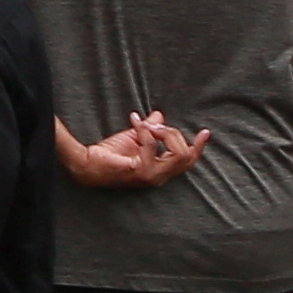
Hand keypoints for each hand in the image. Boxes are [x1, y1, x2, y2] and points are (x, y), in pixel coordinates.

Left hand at [55, 113, 208, 191]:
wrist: (87, 162)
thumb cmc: (108, 153)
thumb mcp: (133, 136)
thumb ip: (149, 129)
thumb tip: (159, 115)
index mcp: (160, 170)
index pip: (187, 162)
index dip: (198, 148)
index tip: (206, 132)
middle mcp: (159, 176)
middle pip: (186, 156)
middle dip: (174, 134)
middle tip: (154, 124)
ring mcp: (151, 176)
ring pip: (177, 153)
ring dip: (162, 132)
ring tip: (143, 124)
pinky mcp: (141, 171)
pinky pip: (152, 147)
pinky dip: (145, 131)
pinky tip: (135, 123)